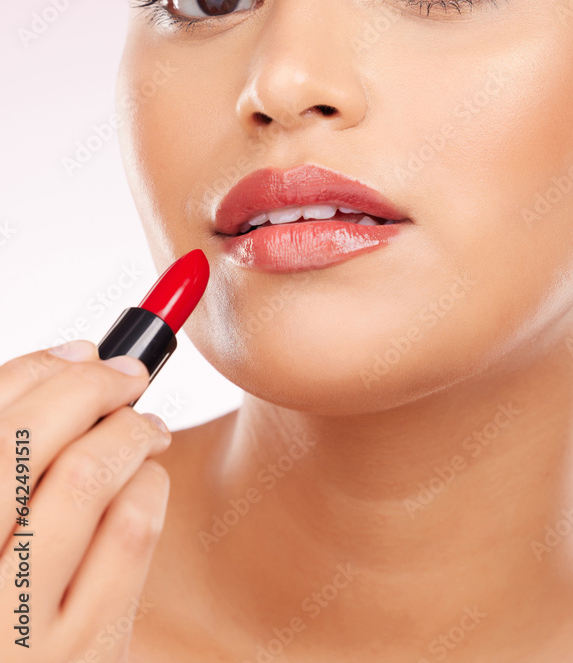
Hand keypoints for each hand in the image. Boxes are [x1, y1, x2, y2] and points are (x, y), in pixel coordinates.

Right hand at [0, 339, 171, 661]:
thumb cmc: (11, 595)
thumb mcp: (2, 517)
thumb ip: (16, 452)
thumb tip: (79, 356)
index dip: (37, 370)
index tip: (83, 351)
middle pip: (23, 442)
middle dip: (88, 387)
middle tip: (130, 374)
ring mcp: (18, 632)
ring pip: (85, 478)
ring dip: (128, 432)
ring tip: (146, 430)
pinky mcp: (85, 654)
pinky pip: (130, 534)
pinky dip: (147, 485)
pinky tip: (146, 483)